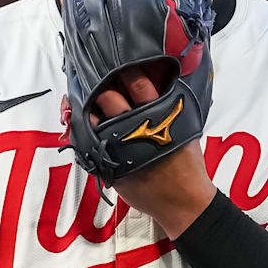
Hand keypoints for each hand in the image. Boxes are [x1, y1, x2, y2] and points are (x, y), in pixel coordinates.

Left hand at [88, 67, 217, 238]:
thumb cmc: (187, 164)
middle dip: (100, 87)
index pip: (139, 84)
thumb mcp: (185, 128)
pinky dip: (82, 133)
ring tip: (83, 101)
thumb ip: (171, 106)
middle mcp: (135, 130)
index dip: (126, 73)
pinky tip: (80, 125)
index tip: (119, 66)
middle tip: (96, 81)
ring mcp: (118, 148)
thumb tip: (165, 82)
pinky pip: (87, 144)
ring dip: (86, 108)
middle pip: (108, 98)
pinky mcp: (108, 166)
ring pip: (92, 120)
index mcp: (158, 117)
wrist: (184, 202)